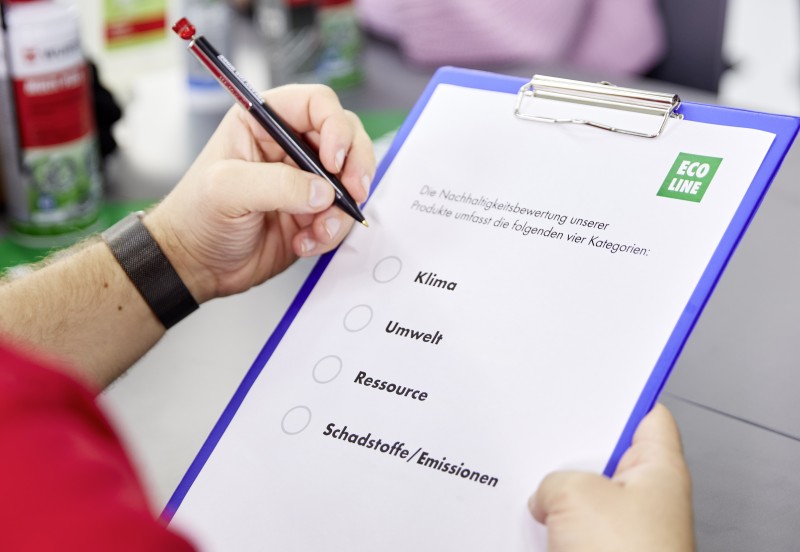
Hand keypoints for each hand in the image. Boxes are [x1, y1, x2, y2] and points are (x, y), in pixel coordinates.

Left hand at [146, 84, 374, 302]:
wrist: (195, 266)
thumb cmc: (196, 218)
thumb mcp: (225, 190)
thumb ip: (277, 184)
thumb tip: (322, 192)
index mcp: (263, 123)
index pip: (316, 104)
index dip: (335, 127)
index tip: (333, 161)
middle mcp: (289, 147)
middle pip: (346, 138)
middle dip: (356, 166)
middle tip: (354, 192)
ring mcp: (304, 182)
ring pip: (349, 182)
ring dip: (342, 210)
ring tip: (317, 231)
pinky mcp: (312, 214)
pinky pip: (341, 218)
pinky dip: (331, 233)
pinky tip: (305, 243)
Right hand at [530, 404, 693, 551]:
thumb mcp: (576, 494)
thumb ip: (557, 479)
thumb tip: (547, 495)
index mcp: (661, 471)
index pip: (650, 418)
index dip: (626, 399)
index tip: (604, 384)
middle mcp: (651, 501)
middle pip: (610, 460)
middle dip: (577, 457)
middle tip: (555, 453)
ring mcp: (631, 531)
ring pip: (589, 501)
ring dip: (564, 500)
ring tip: (547, 502)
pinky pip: (578, 531)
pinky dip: (560, 529)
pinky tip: (546, 530)